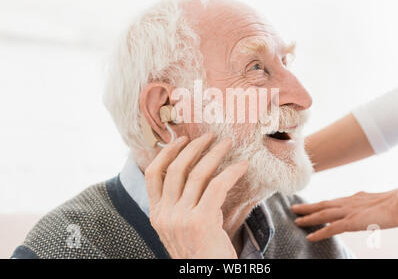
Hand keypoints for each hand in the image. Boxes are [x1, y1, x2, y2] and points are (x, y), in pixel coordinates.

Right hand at [145, 133, 247, 258]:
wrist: (206, 276)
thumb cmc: (200, 253)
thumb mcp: (181, 228)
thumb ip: (181, 205)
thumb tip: (196, 174)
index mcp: (156, 215)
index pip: (152, 175)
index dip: (166, 153)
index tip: (180, 139)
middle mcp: (164, 215)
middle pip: (175, 169)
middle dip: (193, 148)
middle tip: (209, 136)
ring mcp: (180, 218)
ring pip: (197, 174)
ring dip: (214, 154)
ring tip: (227, 143)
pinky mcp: (201, 221)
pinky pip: (218, 186)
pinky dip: (232, 172)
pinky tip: (242, 165)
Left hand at [291, 190, 397, 240]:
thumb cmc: (393, 202)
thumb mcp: (373, 201)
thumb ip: (363, 203)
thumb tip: (360, 200)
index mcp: (352, 199)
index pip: (330, 201)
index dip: (318, 204)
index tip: (307, 205)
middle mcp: (347, 203)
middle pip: (322, 205)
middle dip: (307, 207)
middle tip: (293, 208)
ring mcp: (348, 212)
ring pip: (323, 214)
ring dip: (308, 217)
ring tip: (296, 220)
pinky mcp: (352, 221)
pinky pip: (331, 228)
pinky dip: (319, 232)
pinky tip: (310, 236)